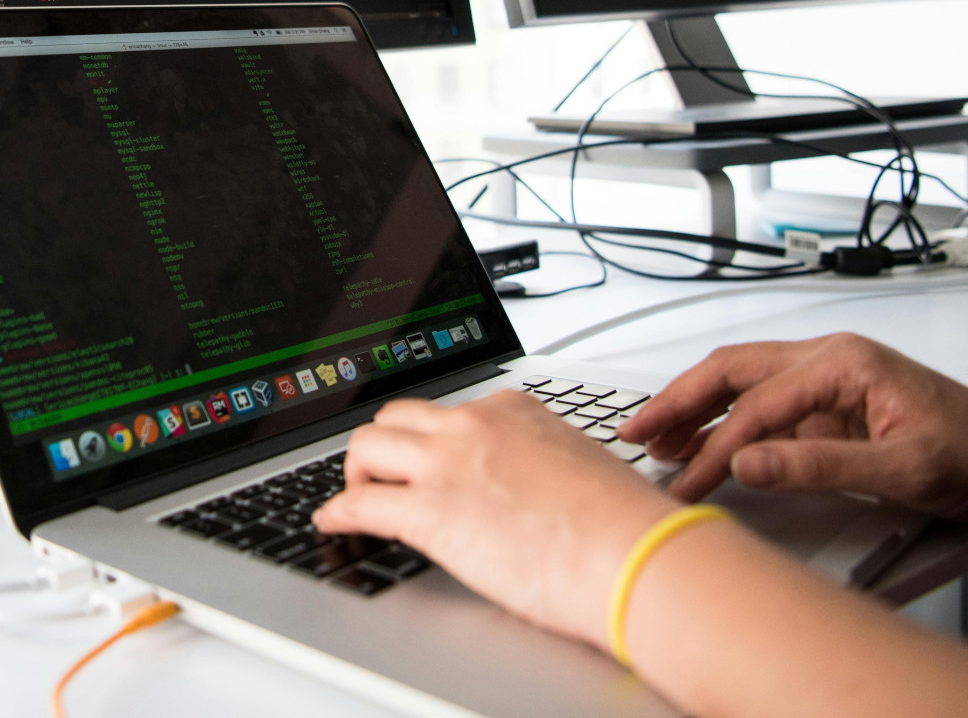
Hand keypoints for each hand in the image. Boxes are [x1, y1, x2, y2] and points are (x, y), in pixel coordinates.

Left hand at [313, 391, 677, 648]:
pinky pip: (360, 505)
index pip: (450, 411)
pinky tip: (333, 523)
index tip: (425, 457)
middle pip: (396, 418)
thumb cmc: (623, 525)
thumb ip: (542, 464)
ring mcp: (447, 465)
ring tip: (358, 497)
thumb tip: (532, 488)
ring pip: (366, 447)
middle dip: (382, 447)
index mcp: (512, 411)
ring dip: (355, 473)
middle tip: (380, 476)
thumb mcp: (579, 467)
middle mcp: (474, 426)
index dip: (430, 439)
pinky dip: (338, 513)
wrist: (634, 555)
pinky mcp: (430, 513)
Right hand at [616, 333, 967, 518]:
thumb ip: (821, 466)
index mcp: (844, 362)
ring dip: (693, 410)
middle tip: (635, 433)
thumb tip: (751, 463)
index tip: (688, 483)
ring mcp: (826, 383)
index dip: (715, 447)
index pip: (758, 405)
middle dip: (677, 401)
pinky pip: (760, 409)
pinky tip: (700, 447)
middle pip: (731, 372)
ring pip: (739, 384)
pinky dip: (723, 427)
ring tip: (653, 439)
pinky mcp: (828, 409)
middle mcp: (828, 361)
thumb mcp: (905, 469)